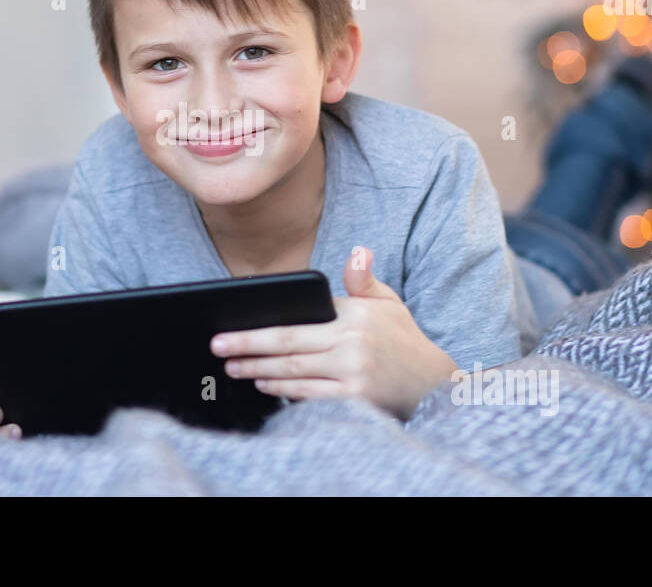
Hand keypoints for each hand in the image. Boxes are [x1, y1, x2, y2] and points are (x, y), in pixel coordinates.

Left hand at [209, 246, 457, 420]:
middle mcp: (351, 343)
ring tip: (234, 368)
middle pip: (286, 346)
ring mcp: (353, 373)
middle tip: (218, 348)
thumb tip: (357, 252)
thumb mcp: (386, 302)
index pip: (297, 320)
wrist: (433, 381)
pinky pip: (310, 396)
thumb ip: (363, 279)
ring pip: (293, 372)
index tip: (231, 327)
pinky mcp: (355, 399)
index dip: (261, 327)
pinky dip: (284, 391)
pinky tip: (265, 385)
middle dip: (246, 347)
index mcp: (353, 316)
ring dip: (259, 370)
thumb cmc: (401, 338)